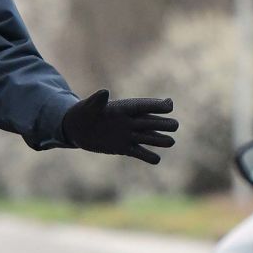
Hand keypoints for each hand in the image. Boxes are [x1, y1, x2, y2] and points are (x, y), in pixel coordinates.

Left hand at [62, 89, 177, 164]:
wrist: (77, 129)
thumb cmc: (83, 113)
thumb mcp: (88, 106)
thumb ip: (97, 101)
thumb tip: (104, 92)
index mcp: (124, 108)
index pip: (143, 106)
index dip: (156, 105)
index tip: (169, 105)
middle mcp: (130, 121)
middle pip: (151, 122)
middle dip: (163, 123)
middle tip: (174, 125)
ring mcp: (128, 135)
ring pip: (149, 137)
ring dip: (159, 140)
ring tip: (171, 142)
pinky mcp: (124, 148)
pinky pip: (139, 152)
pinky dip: (147, 156)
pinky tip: (156, 160)